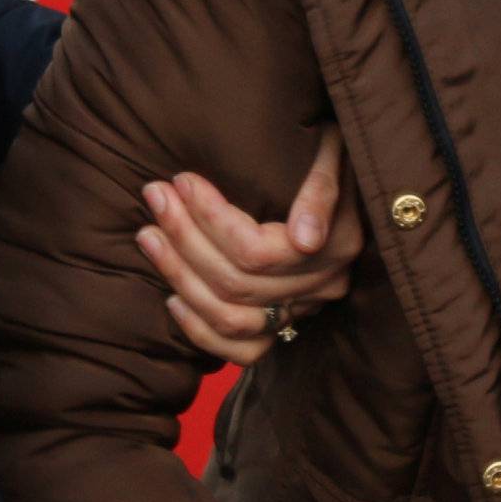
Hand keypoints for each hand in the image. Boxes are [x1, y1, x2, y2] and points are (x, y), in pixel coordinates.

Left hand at [137, 123, 363, 363]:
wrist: (351, 180)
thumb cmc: (334, 153)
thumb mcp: (335, 150)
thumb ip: (323, 188)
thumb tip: (304, 239)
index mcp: (338, 245)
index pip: (257, 251)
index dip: (211, 219)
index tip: (181, 181)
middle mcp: (322, 285)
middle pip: (236, 281)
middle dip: (184, 239)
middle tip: (155, 197)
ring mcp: (303, 310)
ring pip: (230, 316)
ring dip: (181, 277)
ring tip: (149, 235)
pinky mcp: (287, 327)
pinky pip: (242, 350)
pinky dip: (201, 330)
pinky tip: (172, 298)